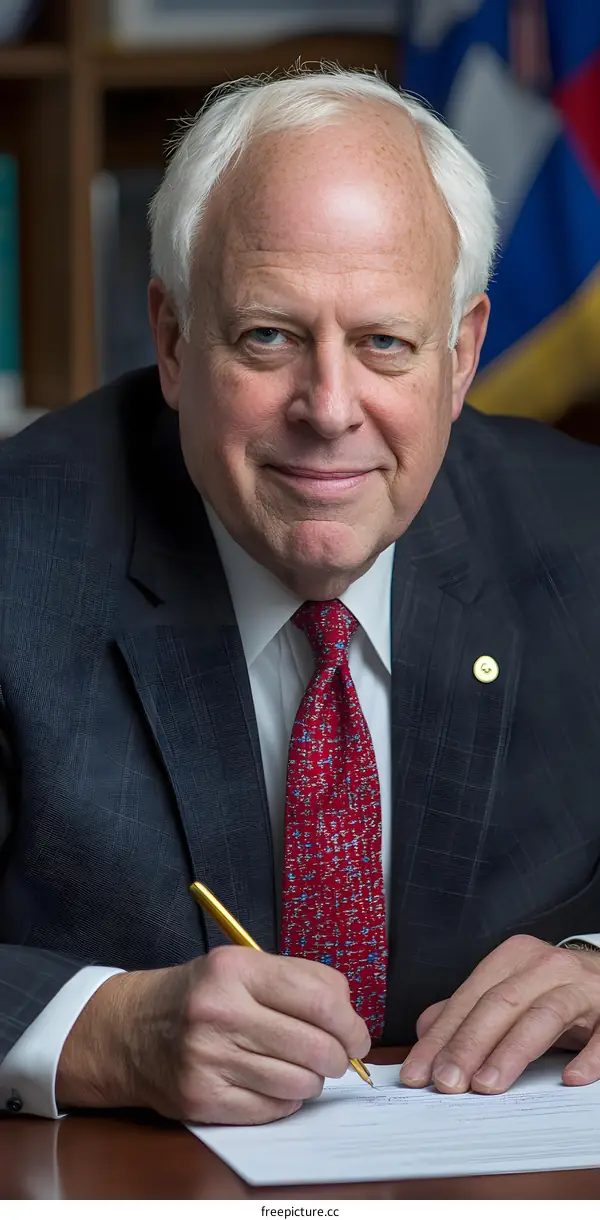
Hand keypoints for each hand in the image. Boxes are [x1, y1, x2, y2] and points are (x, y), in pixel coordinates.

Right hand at [56, 947, 369, 1123]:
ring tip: (301, 1068)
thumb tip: (350, 1015)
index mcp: (236, 969)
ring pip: (299, 1083)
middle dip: (339, 1058)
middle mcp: (220, 1012)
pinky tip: (273, 1083)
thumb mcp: (244, 965)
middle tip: (337, 1058)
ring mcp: (208, 1058)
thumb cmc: (202, 994)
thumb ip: (301, 978)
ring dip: (312, 1081)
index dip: (352, 1025)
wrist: (131, 1030)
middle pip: (316, 1048)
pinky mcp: (201, 1097)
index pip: (322, 1002)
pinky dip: (285, 1100)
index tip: (357, 1037)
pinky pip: (272, 1108)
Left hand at [399, 934, 599, 1094]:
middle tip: (447, 1082)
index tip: (420, 1071)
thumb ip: (468, 1009)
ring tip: (487, 1085)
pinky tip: (569, 1078)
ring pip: (543, 1016)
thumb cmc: (552, 988)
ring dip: (512, 1052)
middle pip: (501, 1004)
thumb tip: (426, 1031)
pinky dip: (588, 1057)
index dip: (442, 1036)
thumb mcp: (509, 989)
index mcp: (513, 958)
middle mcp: (546, 966)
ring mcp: (582, 987)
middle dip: (469, 1045)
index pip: (469, 998)